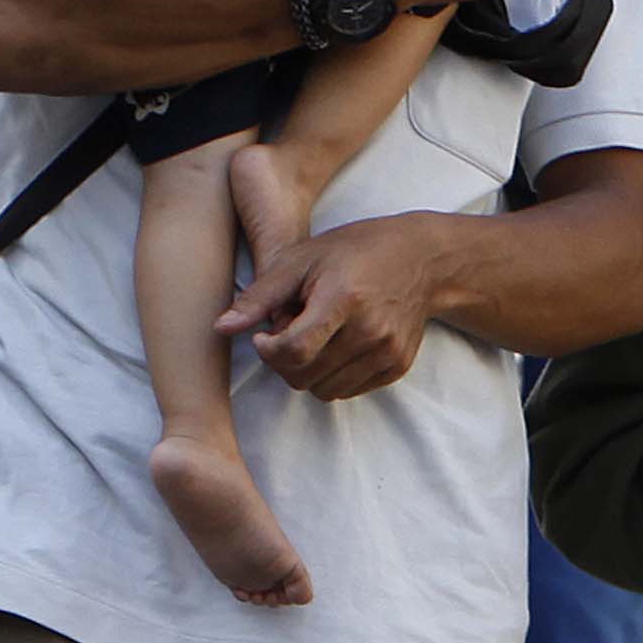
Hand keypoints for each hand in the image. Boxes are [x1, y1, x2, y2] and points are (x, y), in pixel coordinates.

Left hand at [224, 215, 449, 403]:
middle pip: (304, 376)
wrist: (421, 260)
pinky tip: (336, 345)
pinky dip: (332, 376)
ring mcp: (387, 352)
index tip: (264, 336)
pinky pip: (347, 391)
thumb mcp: (301, 259)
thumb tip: (220, 329)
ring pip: (323, 391)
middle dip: (283, 362)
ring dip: (307, 372)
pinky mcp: (397, 366)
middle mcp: (371, 331)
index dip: (267, 351)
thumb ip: (260, 297)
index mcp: (344, 299)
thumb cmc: (353, 251)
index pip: (293, 351)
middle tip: (289, 332)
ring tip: (315, 337)